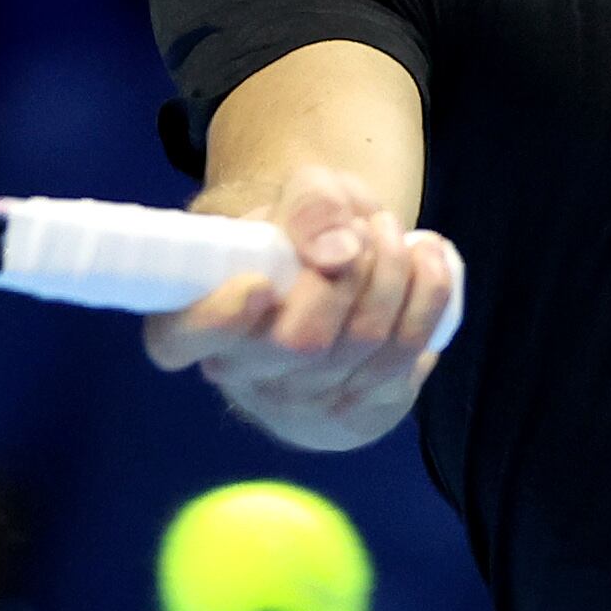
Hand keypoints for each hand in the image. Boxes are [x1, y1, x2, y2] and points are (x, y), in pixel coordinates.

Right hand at [141, 164, 462, 451]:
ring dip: (395, 274)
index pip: (181, 339)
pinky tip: (429, 260)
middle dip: (353, 273)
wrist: (338, 271)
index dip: (219, 319)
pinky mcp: (356, 414)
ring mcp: (298, 403)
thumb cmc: (301, 236)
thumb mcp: (301, 196)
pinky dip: (429, 297)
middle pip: (303, 340)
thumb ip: (310, 205)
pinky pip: (405, 358)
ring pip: (363, 345)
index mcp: (195, 318)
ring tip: (396, 234)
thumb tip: (338, 251)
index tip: (260, 284)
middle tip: (367, 227)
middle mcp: (239, 373)